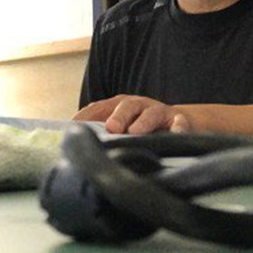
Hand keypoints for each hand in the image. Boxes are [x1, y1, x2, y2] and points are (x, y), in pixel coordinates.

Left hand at [73, 95, 192, 134]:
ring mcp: (160, 112)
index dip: (87, 115)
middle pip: (127, 106)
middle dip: (118, 116)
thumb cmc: (142, 128)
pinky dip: (178, 129)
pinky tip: (175, 135)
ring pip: (152, 113)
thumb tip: (74, 147)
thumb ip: (102, 135)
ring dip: (143, 122)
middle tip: (111, 128)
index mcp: (121, 106)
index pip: (100, 107)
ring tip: (136, 133)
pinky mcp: (179, 121)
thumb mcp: (122, 127)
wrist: (176, 123)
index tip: (74, 127)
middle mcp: (139, 105)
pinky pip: (179, 124)